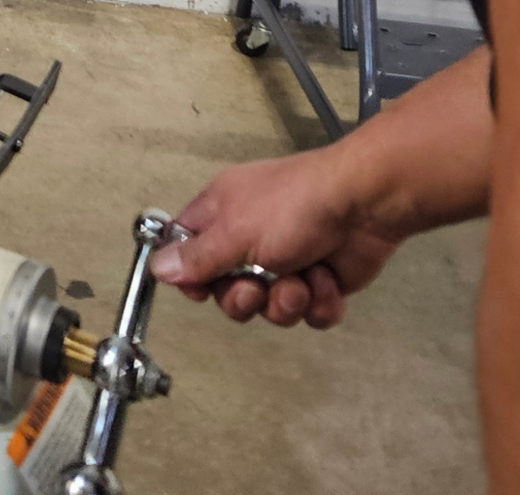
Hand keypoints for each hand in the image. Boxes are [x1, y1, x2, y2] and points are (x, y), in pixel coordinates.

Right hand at [147, 148, 403, 329]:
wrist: (363, 206)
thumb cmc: (293, 206)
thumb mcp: (236, 232)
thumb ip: (196, 257)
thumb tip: (157, 268)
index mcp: (220, 215)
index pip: (186, 251)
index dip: (190, 276)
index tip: (200, 290)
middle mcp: (249, 239)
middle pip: (227, 291)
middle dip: (245, 299)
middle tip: (258, 287)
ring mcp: (286, 262)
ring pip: (269, 308)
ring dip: (286, 301)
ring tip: (302, 280)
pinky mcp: (318, 281)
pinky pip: (307, 313)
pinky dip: (318, 303)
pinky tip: (326, 281)